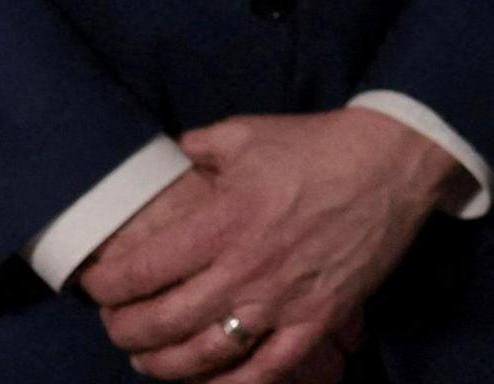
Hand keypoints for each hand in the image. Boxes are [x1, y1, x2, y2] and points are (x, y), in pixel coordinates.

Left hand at [76, 108, 467, 380]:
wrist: (396, 159)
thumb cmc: (318, 144)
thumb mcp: (246, 133)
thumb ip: (198, 148)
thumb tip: (171, 159)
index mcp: (222, 222)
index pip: (140, 271)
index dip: (106, 286)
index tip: (96, 285)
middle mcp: (244, 270)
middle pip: (162, 322)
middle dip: (125, 331)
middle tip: (116, 324)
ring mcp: (283, 301)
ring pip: (204, 355)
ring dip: (163, 365)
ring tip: (149, 359)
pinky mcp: (318, 318)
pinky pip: (267, 369)